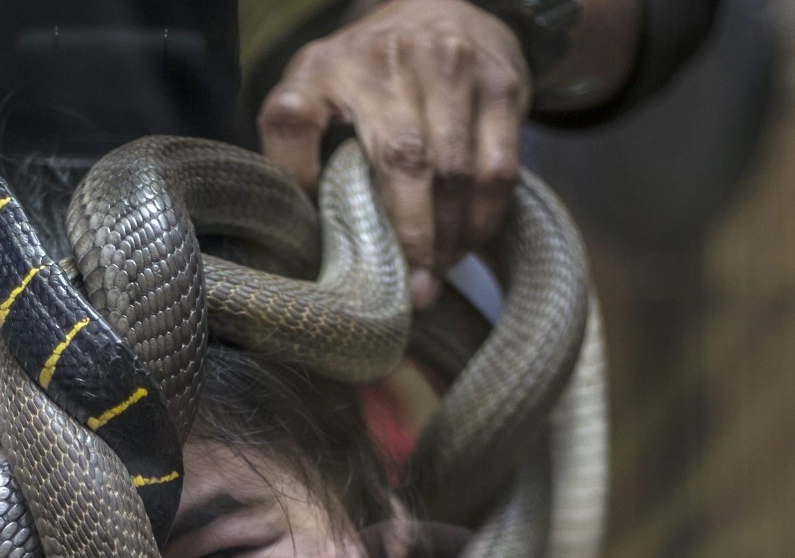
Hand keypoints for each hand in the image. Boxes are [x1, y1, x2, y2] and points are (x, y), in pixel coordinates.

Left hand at [260, 0, 528, 307]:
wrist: (443, 7)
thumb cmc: (367, 69)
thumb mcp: (315, 87)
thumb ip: (294, 142)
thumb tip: (299, 223)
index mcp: (327, 67)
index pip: (292, 118)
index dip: (294, 173)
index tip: (311, 229)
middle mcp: (390, 60)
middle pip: (402, 161)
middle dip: (410, 236)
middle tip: (412, 292)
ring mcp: (453, 67)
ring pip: (457, 172)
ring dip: (450, 236)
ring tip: (438, 275)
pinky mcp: (502, 84)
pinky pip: (499, 168)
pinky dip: (484, 216)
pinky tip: (467, 242)